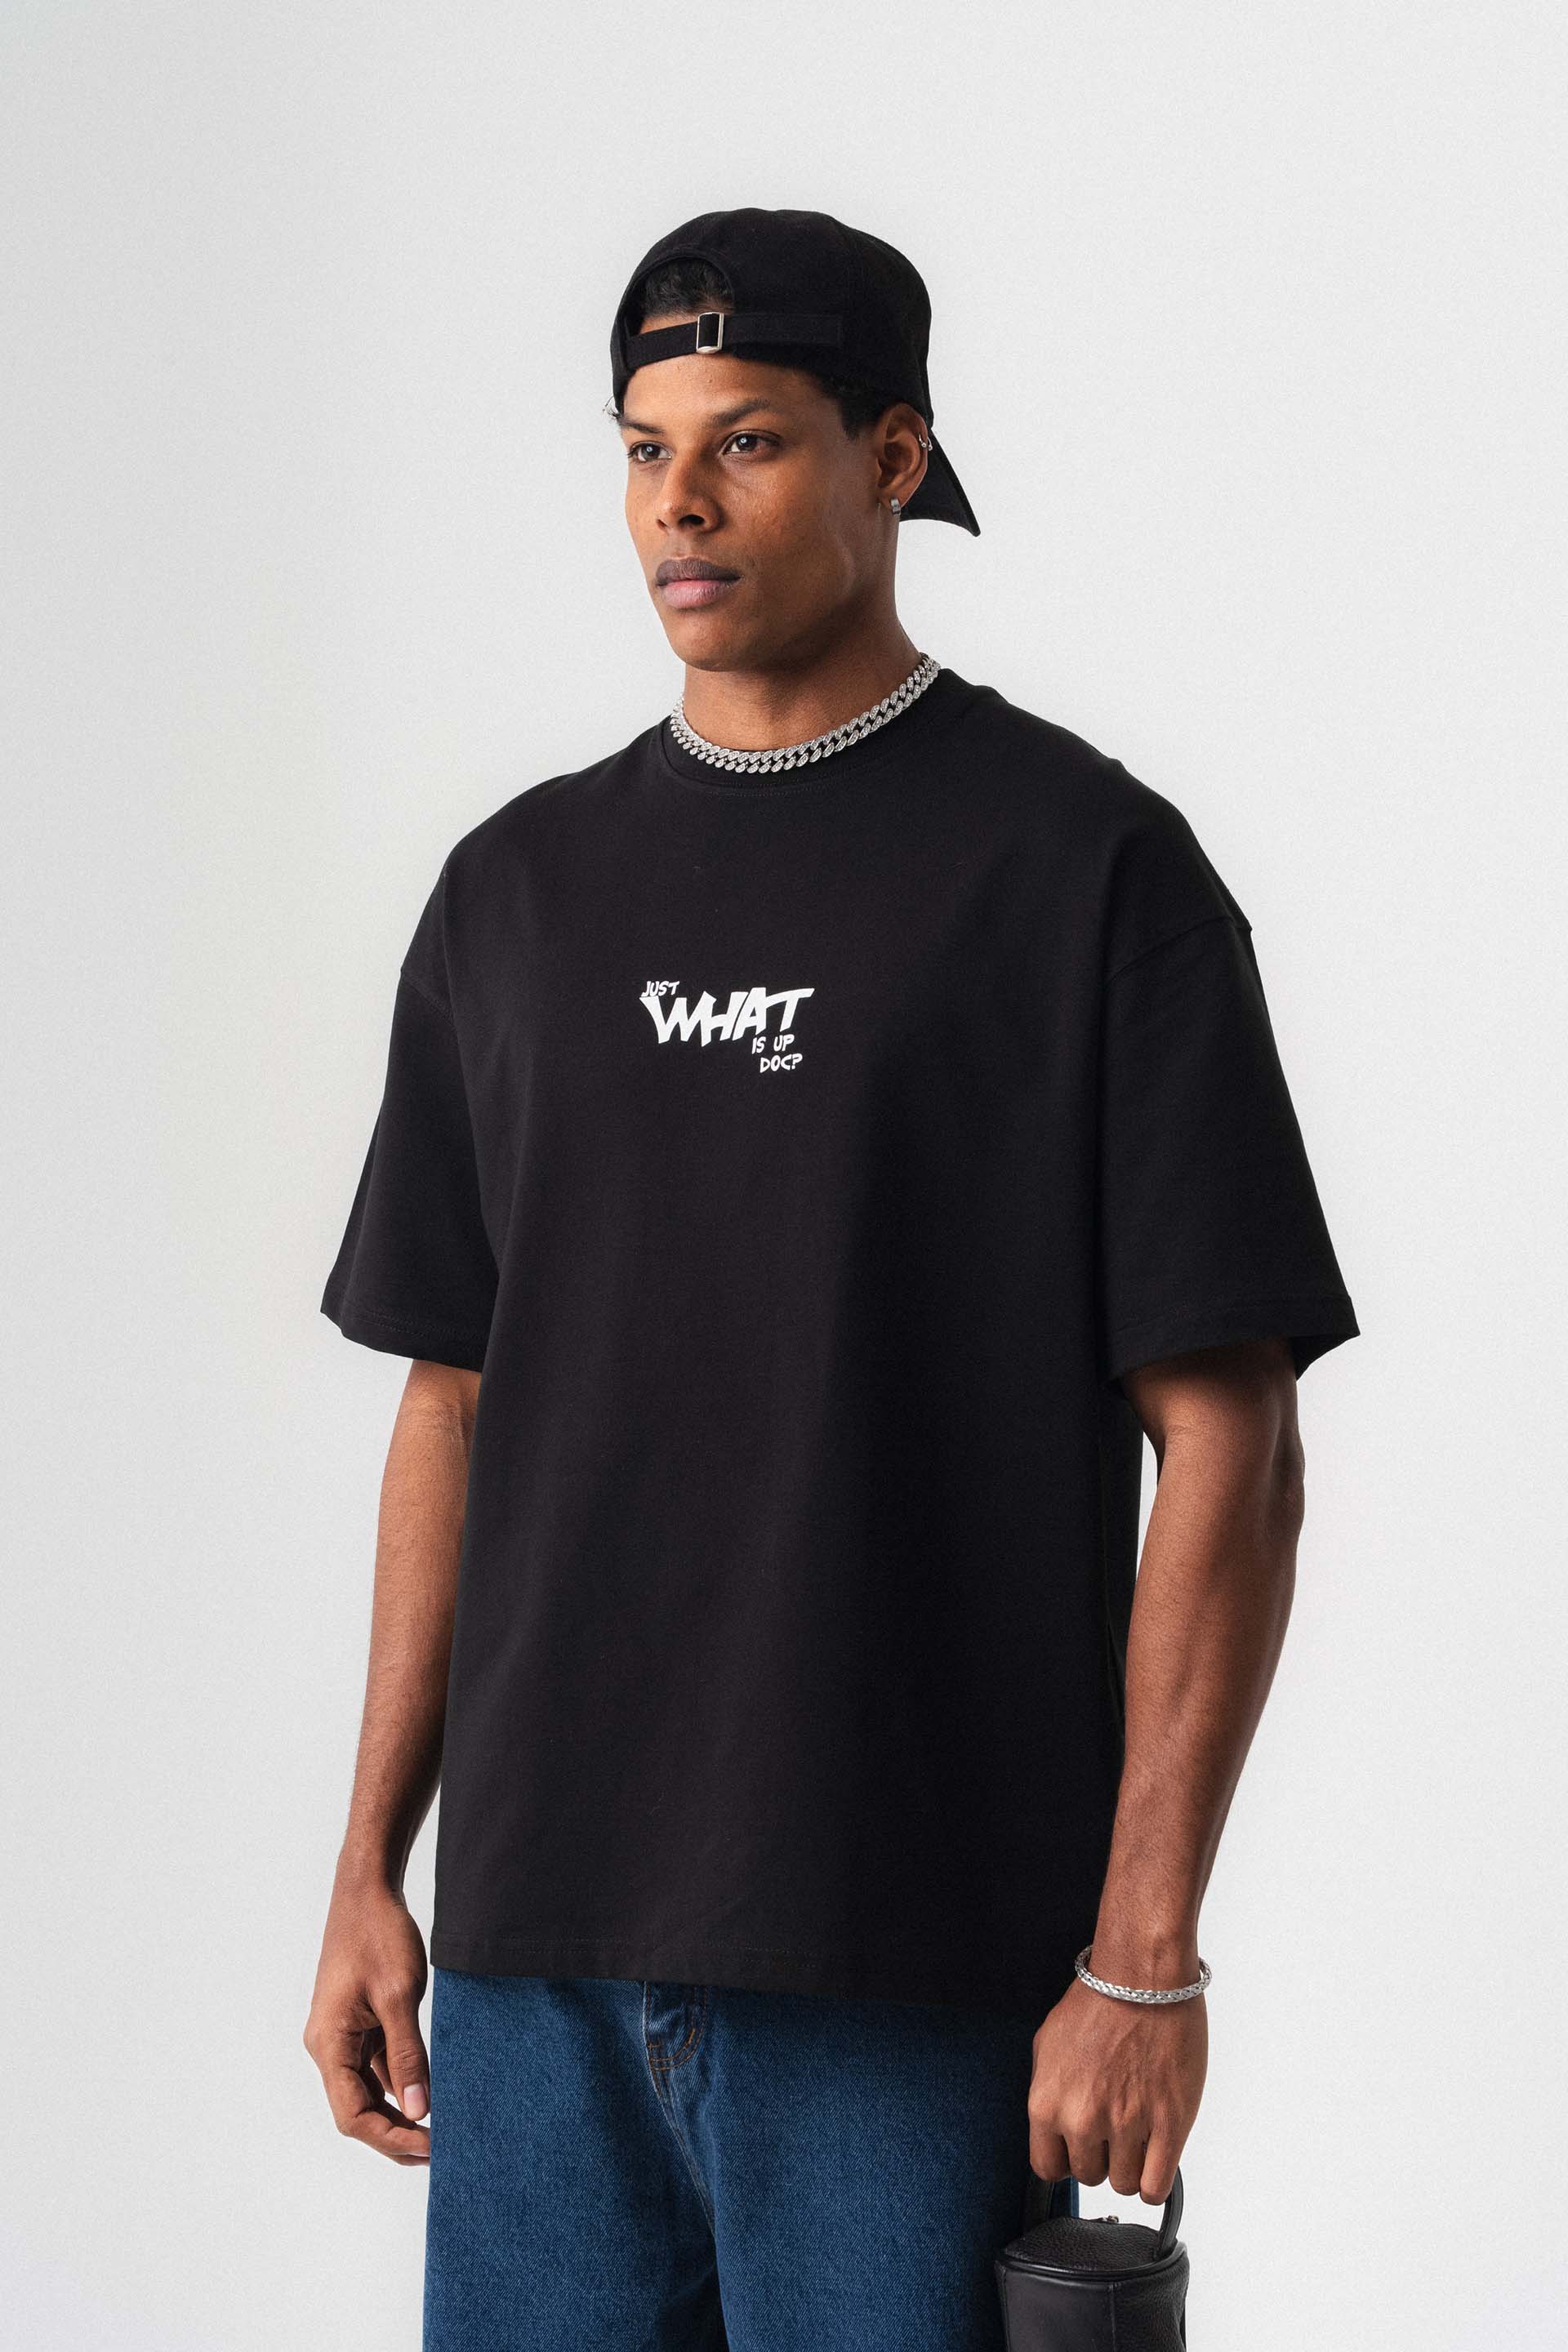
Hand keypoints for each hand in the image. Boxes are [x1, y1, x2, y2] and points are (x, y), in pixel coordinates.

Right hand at [304, 1869, 432, 2164]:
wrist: (366, 1890)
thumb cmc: (379, 1935)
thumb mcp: (399, 1996)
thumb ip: (408, 2055)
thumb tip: (420, 2109)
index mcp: (328, 2045)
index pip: (353, 2116)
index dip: (390, 2138)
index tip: (430, 2149)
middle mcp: (327, 2047)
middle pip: (357, 2111)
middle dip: (395, 2134)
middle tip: (439, 2150)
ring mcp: (341, 2036)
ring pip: (366, 2092)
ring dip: (399, 2113)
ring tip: (438, 2131)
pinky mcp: (357, 2024)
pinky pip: (374, 2067)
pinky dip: (399, 2084)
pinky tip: (428, 2094)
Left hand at [1026, 1972, 1206, 2204]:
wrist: (1143, 1977)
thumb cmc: (1098, 2002)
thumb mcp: (1048, 2045)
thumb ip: (1048, 2095)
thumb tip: (1053, 2129)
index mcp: (1046, 2103)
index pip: (1047, 2168)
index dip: (1065, 2159)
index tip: (1079, 2148)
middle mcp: (1081, 2120)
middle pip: (1089, 2176)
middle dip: (1101, 2156)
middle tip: (1113, 2127)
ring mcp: (1126, 2125)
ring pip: (1124, 2184)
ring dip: (1131, 2166)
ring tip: (1137, 2134)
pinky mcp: (1168, 2125)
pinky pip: (1156, 2187)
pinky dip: (1155, 2182)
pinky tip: (1156, 2158)